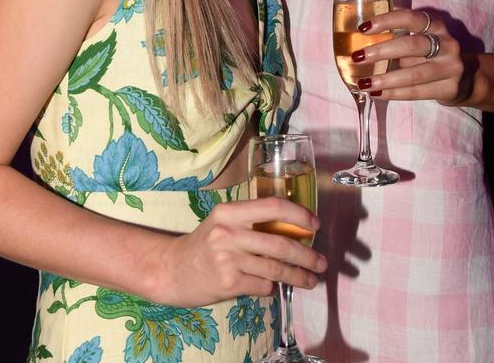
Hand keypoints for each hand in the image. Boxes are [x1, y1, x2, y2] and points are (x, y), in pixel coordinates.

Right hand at [154, 197, 326, 306]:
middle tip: (322, 262)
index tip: (315, 225)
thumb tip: (294, 229)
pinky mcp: (228, 283)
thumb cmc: (204, 244)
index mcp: (230, 211)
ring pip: (275, 268)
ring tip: (311, 280)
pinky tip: (274, 287)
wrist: (172, 270)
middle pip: (280, 242)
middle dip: (306, 254)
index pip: (273, 206)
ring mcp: (227, 259)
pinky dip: (272, 287)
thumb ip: (252, 222)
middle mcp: (228, 232)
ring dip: (298, 276)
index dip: (299, 214)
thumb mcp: (224, 223)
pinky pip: (262, 285)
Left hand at [353, 8, 475, 103]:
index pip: (411, 18)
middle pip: (412, 45)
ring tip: (363, 83)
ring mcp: (451, 67)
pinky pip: (417, 92)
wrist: (467, 80)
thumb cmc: (433, 56)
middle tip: (358, 57)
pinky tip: (376, 93)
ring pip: (414, 74)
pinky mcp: (449, 88)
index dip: (387, 20)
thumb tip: (363, 43)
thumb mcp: (423, 41)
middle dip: (382, 51)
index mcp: (436, 26)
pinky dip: (394, 93)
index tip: (363, 28)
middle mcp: (447, 44)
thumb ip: (401, 39)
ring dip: (385, 79)